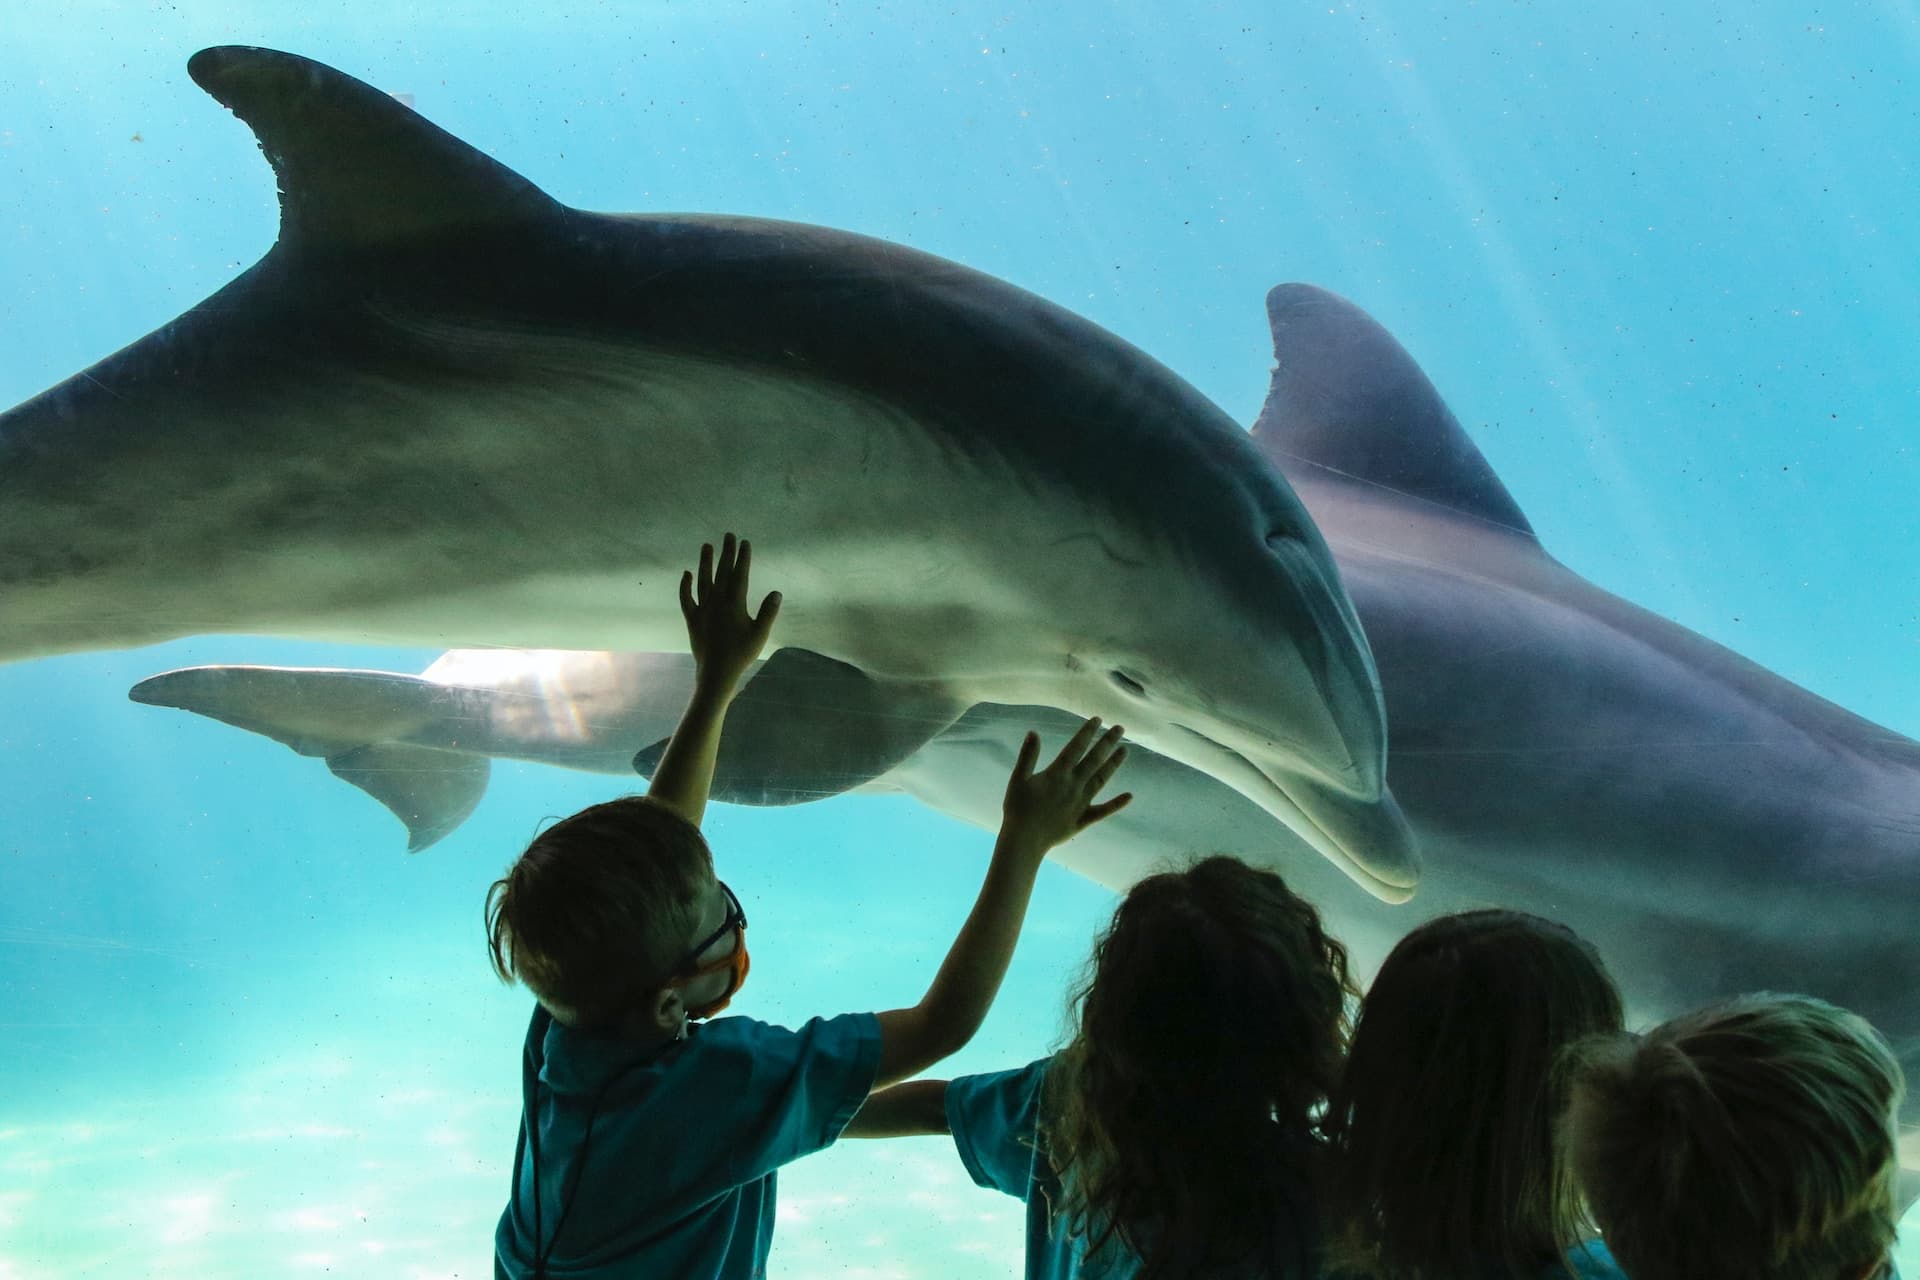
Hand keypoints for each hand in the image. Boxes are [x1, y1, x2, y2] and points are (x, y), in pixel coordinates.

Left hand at [680, 533, 781, 694]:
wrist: (716, 672)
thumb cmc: (741, 654)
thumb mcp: (760, 634)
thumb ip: (768, 612)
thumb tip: (776, 592)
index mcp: (735, 604)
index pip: (740, 574)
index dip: (743, 558)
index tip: (745, 543)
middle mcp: (717, 602)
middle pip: (722, 572)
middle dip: (726, 553)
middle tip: (728, 535)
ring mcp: (703, 609)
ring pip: (703, 580)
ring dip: (705, 562)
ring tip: (707, 546)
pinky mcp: (692, 619)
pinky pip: (687, 598)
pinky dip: (685, 585)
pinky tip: (687, 574)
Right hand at [1000, 717, 1131, 856]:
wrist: (1024, 840)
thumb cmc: (1017, 809)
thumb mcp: (1018, 779)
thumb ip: (1028, 756)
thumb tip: (1033, 733)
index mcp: (1057, 774)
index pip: (1076, 748)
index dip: (1087, 732)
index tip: (1097, 719)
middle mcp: (1073, 786)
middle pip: (1094, 760)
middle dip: (1107, 742)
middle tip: (1120, 728)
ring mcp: (1081, 802)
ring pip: (1102, 779)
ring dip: (1114, 764)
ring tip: (1125, 750)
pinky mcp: (1083, 819)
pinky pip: (1103, 811)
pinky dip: (1116, 803)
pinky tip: (1130, 796)